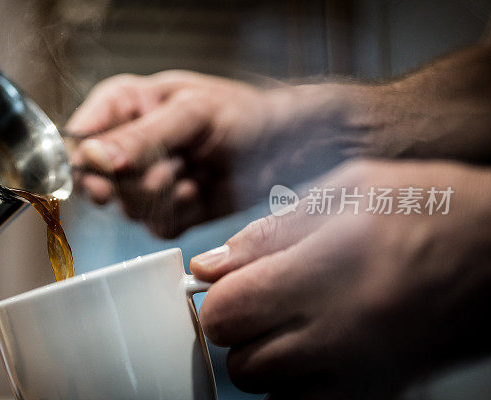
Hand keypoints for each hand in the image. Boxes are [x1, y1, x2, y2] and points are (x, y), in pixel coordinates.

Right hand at [67, 70, 362, 237]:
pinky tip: (199, 193)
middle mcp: (126, 145)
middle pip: (100, 181)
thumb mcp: (192, 115)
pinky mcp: (164, 210)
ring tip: (194, 173)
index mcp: (123, 106)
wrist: (287, 149)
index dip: (90, 163)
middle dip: (142, 179)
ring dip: (165, 197)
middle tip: (175, 165)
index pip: (79, 138)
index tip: (112, 174)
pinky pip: (153, 227)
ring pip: (127, 208)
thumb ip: (142, 137)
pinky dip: (179, 216)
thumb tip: (95, 157)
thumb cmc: (245, 114)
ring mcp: (143, 180)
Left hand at [189, 160, 490, 398]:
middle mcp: (345, 334)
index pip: (228, 312)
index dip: (217, 296)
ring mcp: (366, 373)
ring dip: (266, 360)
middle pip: (243, 362)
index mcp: (330, 273)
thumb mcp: (348, 192)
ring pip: (272, 393)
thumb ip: (270, 233)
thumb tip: (212, 265)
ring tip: (293, 321)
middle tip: (261, 299)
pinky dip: (297, 385)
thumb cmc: (435, 209)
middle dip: (239, 331)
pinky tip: (316, 348)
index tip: (228, 280)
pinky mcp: (382, 392)